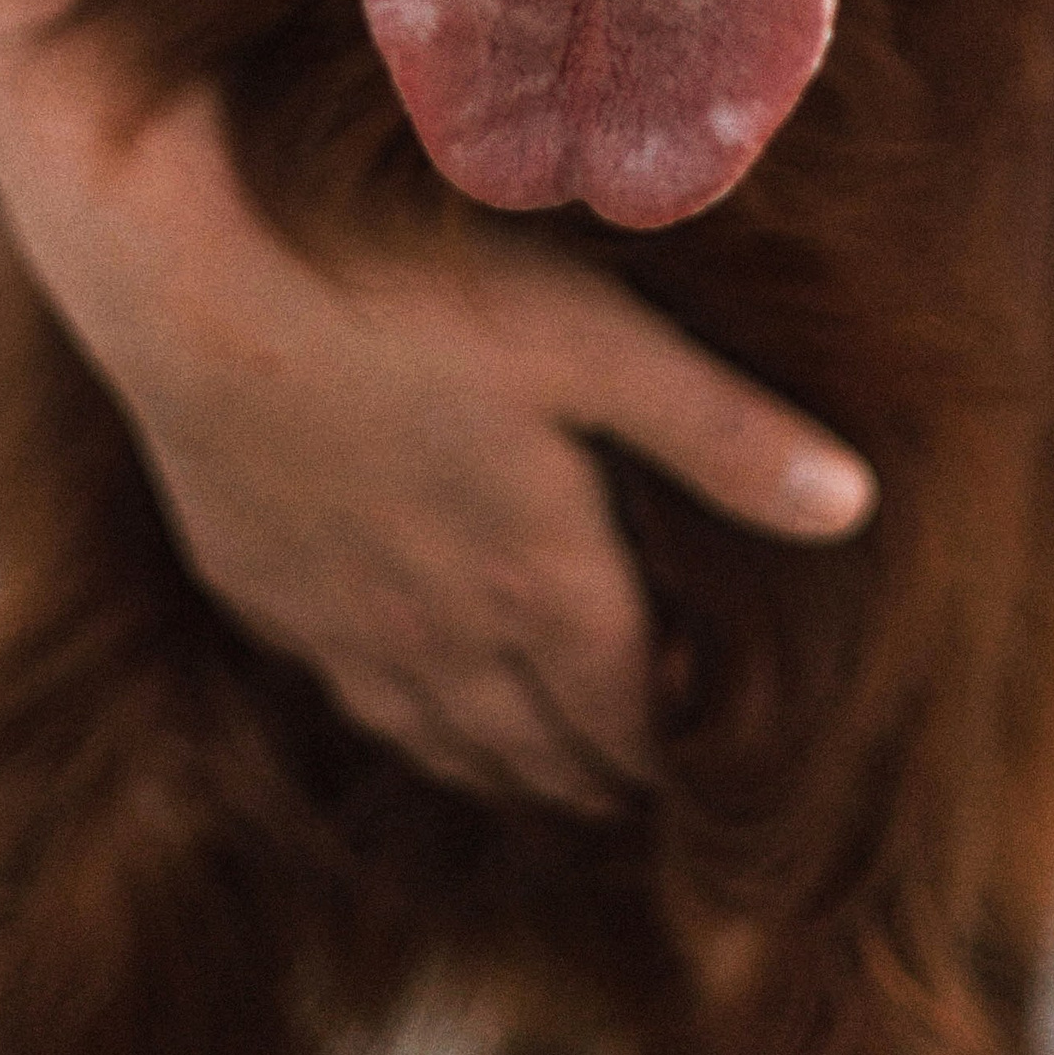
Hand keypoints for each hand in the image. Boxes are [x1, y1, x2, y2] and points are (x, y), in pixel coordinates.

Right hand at [25, 83, 877, 816]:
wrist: (193, 272)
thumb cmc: (410, 286)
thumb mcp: (597, 340)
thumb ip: (725, 435)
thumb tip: (860, 507)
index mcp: (539, 587)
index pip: (626, 715)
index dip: (673, 744)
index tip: (709, 751)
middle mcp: (439, 634)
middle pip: (536, 746)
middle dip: (598, 771)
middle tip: (640, 781)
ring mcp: (339, 619)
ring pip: (437, 735)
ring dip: (502, 761)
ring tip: (545, 766)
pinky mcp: (258, 584)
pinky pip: (345, 687)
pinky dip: (400, 711)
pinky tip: (406, 687)